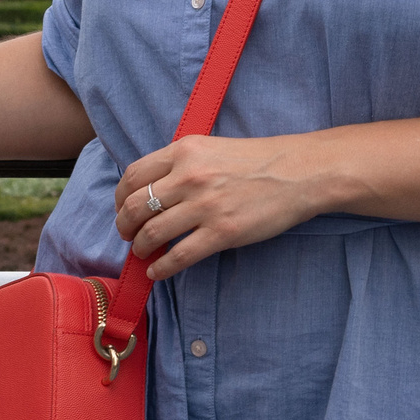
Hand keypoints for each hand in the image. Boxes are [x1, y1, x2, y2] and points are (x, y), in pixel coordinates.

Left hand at [112, 134, 336, 282]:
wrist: (299, 172)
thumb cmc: (258, 160)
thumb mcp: (212, 147)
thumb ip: (181, 163)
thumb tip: (152, 190)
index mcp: (184, 151)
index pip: (134, 176)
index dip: (120, 198)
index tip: (122, 209)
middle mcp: (189, 176)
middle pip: (135, 206)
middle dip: (124, 225)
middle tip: (128, 235)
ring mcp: (205, 205)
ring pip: (152, 232)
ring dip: (140, 248)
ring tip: (143, 253)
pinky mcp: (222, 232)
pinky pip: (179, 255)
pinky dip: (161, 268)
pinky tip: (158, 272)